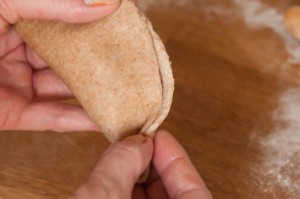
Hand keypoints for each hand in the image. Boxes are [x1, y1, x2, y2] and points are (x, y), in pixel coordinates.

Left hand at [0, 0, 121, 130]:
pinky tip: (108, 118)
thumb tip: (104, 2)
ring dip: (97, 91)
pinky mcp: (15, 114)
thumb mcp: (3, 4)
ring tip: (128, 89)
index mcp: (19, 23)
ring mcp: (20, 85)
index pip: (68, 20)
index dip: (97, 18)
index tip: (126, 16)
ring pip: (67, 89)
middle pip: (72, 57)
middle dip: (101, 58)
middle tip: (133, 56)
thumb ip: (52, 2)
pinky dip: (82, 120)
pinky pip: (54, 118)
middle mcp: (21, 54)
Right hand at [71, 130, 211, 198]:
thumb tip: (135, 142)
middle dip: (152, 165)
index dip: (176, 159)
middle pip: (171, 193)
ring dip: (136, 176)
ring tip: (122, 155)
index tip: (158, 136)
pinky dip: (125, 190)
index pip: (194, 191)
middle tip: (137, 144)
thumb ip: (122, 165)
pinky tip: (113, 175)